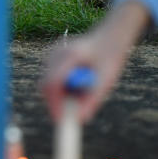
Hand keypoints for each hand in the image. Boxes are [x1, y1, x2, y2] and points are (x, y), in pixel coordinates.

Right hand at [42, 0, 151, 123]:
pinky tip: (77, 79)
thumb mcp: (105, 82)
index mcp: (71, 55)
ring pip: (48, 81)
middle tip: (68, 116)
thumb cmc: (110, 59)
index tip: (61, 121)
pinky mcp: (52, 55)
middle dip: (55, 102)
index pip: (53, 84)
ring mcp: (52, 53)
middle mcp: (58, 53)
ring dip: (59, 93)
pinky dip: (60, 85)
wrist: (110, 37)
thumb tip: (80, 120)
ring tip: (81, 91)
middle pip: (46, 84)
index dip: (55, 104)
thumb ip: (92, 100)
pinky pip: (50, 76)